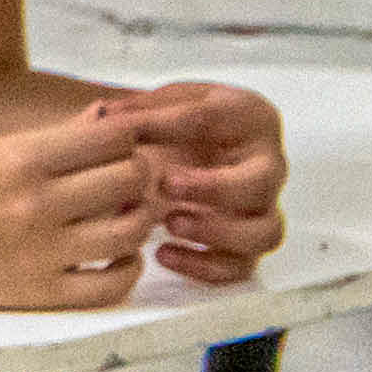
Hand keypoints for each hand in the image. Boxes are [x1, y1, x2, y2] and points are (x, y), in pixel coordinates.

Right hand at [0, 108, 161, 306]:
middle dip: (139, 174)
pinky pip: (111, 287)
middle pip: (132, 179)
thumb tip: (111, 116)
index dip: (128, 138)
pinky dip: (127, 269)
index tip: (120, 144)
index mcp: (20, 159)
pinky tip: (117, 255)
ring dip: (140, 219)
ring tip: (125, 213)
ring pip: (133, 231)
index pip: (114, 138)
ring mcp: (38, 253)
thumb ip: (56, 137)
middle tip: (129, 177)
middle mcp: (34, 205)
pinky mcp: (36, 295)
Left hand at [103, 79, 285, 282]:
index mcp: (249, 118)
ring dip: (218, 232)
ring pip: (265, 231)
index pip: (219, 117)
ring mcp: (263, 209)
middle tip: (166, 184)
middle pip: (264, 181)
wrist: (200, 150)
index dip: (172, 126)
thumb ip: (139, 110)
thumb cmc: (185, 125)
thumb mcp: (165, 104)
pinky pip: (241, 267)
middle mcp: (267, 165)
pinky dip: (205, 267)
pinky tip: (165, 253)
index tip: (131, 134)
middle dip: (216, 187)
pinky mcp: (249, 245)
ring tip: (170, 223)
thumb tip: (104, 116)